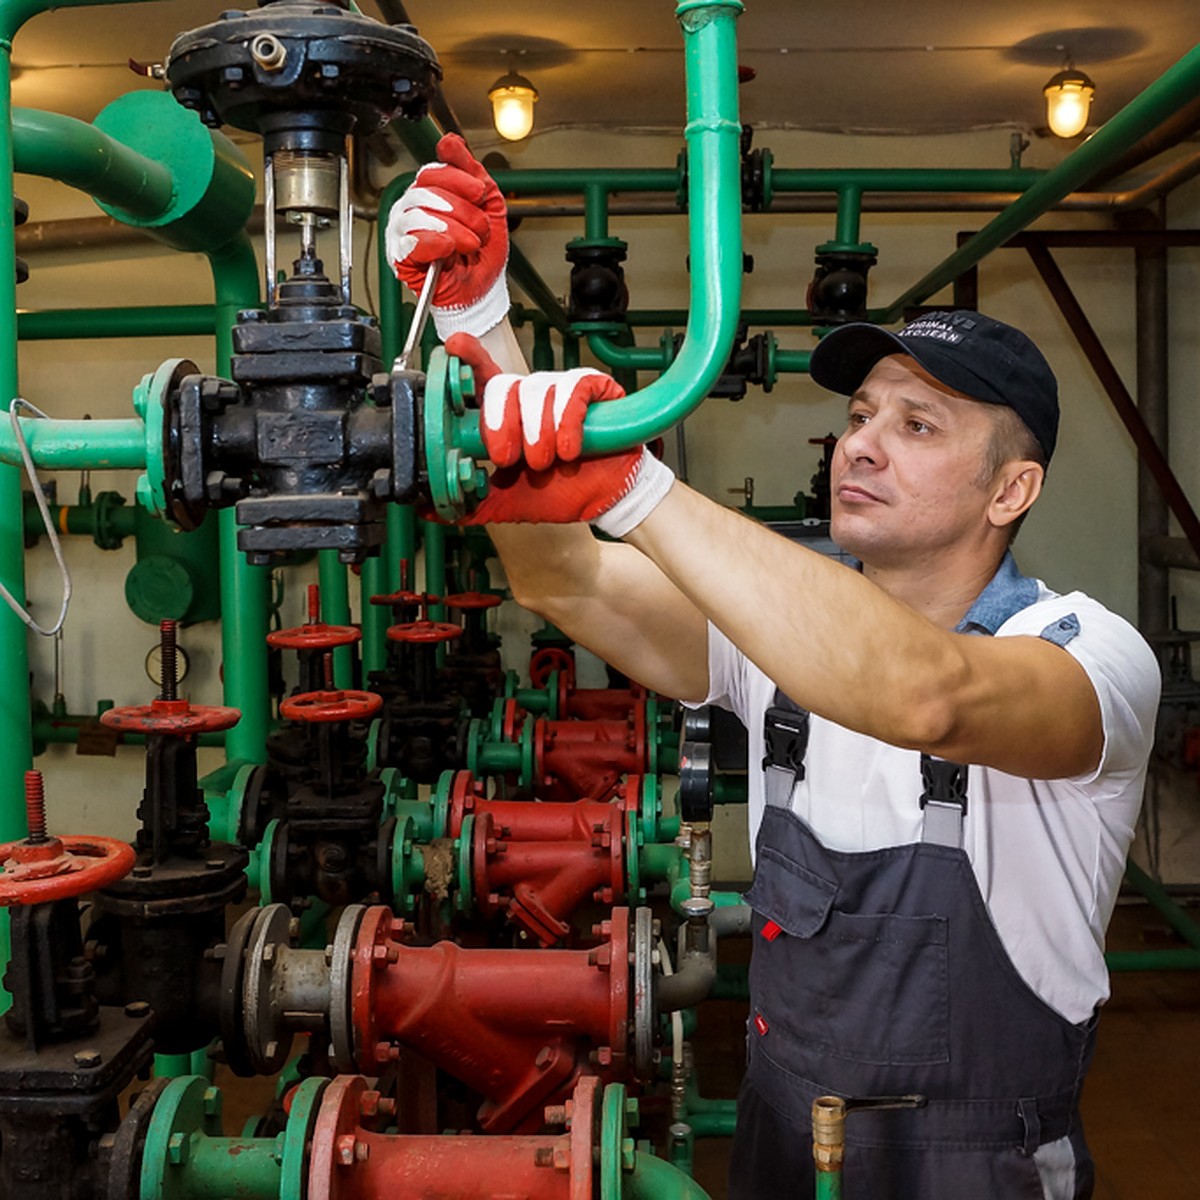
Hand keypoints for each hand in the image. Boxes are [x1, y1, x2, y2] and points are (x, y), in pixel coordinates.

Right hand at [385, 133, 509, 338]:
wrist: (482, 290)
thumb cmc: (481, 254)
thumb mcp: (487, 204)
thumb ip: (471, 170)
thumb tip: (450, 141)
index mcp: (430, 194)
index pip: (432, 172)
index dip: (458, 179)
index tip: (479, 192)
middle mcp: (412, 209)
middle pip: (425, 190)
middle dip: (462, 210)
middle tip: (480, 228)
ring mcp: (403, 233)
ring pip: (420, 214)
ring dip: (455, 230)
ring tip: (470, 245)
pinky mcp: (401, 257)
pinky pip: (412, 240)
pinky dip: (435, 243)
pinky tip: (449, 249)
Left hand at [446, 333, 674, 532]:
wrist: (604, 502)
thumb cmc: (559, 493)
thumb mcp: (505, 502)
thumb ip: (468, 503)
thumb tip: (426, 508)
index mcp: (508, 413)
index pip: (482, 376)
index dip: (468, 356)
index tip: (453, 347)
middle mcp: (531, 395)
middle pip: (502, 385)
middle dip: (499, 424)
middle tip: (505, 458)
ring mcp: (561, 388)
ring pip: (535, 392)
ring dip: (536, 435)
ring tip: (545, 463)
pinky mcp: (593, 387)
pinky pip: (571, 391)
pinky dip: (566, 423)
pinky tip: (568, 450)